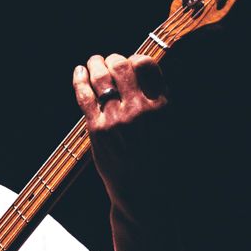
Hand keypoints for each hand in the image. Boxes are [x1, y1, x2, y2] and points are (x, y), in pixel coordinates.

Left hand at [73, 52, 170, 221]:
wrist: (143, 191)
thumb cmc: (159, 160)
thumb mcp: (170, 126)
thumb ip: (160, 100)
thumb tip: (147, 73)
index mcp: (160, 106)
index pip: (146, 64)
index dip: (136, 58)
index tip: (131, 63)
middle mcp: (139, 109)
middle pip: (121, 65)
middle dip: (114, 59)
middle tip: (110, 61)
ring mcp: (116, 119)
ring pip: (101, 77)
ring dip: (95, 64)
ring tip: (93, 62)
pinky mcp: (97, 129)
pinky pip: (84, 96)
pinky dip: (79, 79)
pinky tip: (79, 71)